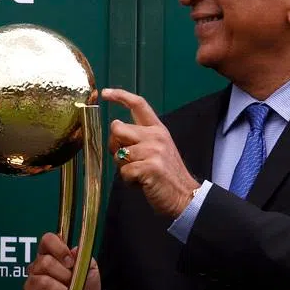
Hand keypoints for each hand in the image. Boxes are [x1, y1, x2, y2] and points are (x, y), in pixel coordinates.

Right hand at [22, 233, 100, 289]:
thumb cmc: (85, 288)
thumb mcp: (90, 270)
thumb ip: (84, 258)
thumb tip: (74, 250)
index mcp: (51, 254)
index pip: (47, 240)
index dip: (59, 249)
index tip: (71, 262)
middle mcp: (37, 267)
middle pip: (44, 263)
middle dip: (64, 276)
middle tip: (71, 283)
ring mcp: (31, 284)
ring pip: (42, 282)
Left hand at [102, 88, 199, 215]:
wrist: (186, 196)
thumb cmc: (166, 176)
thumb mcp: (157, 150)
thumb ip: (138, 139)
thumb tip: (115, 135)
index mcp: (158, 129)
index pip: (138, 104)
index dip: (120, 96)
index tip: (104, 93)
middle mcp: (156, 136)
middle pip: (117, 128)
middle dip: (114, 145)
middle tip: (126, 159)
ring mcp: (154, 150)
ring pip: (118, 153)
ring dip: (124, 168)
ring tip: (140, 174)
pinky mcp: (151, 167)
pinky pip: (124, 171)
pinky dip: (129, 181)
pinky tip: (142, 183)